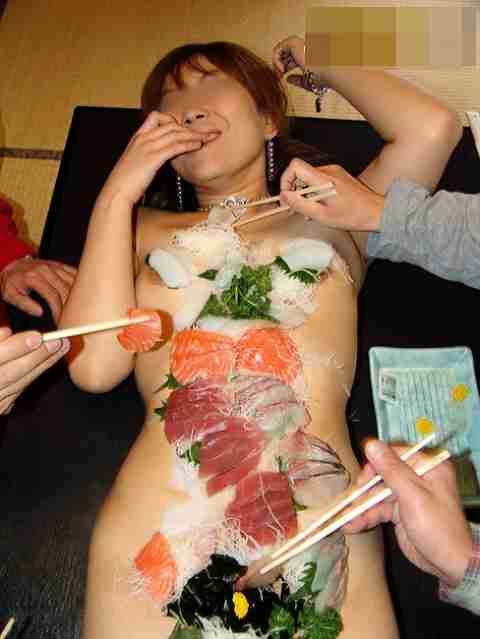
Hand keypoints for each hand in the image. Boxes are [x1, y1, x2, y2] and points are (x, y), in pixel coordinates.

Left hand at [0, 257, 76, 322]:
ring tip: (76, 310)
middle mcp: (46, 269)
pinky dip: (79, 285)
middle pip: (66, 290)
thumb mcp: (10, 295)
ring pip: (73, 282)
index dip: (59, 311)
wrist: (14, 265)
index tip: (60, 321)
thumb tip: (39, 312)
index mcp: (33, 277)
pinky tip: (80, 296)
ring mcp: (55, 266)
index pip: (53, 296)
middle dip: (69, 307)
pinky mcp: (60, 265)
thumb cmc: (12, 282)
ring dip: (77, 297)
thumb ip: (24, 304)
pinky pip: (75, 274)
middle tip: (69, 318)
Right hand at [0, 327, 69, 414]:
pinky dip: (34, 375)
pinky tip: (48, 361)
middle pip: (12, 373)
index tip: (37, 336)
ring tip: (62, 347)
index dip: (17, 347)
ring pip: (19, 384)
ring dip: (43, 365)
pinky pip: (18, 390)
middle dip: (37, 357)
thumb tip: (6, 332)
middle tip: (59, 341)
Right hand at [101, 111, 209, 205]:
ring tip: (207, 138)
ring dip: (194, 135)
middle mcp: (143, 138)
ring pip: (175, 133)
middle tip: (206, 132)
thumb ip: (148, 155)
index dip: (173, 121)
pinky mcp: (153, 158)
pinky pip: (175, 146)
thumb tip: (162, 157)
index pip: (157, 118)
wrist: (117, 191)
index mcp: (138, 137)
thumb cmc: (126, 181)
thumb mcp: (137, 162)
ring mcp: (147, 146)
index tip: (185, 129)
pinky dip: (188, 144)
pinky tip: (198, 146)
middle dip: (190, 128)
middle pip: (171, 125)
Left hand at [272, 36, 326, 92]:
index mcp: (308, 55)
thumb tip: (287, 79)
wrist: (327, 71)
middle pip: (284, 54)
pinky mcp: (293, 42)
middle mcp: (303, 47)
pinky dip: (276, 60)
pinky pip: (277, 49)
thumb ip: (297, 80)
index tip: (282, 78)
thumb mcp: (307, 81)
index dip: (284, 68)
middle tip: (278, 76)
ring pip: (279, 50)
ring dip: (276, 63)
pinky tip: (282, 69)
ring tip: (281, 72)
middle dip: (278, 65)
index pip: (291, 59)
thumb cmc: (322, 78)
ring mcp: (298, 43)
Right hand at [280, 159, 384, 230]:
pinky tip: (320, 205)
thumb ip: (300, 205)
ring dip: (304, 192)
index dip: (286, 180)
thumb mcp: (322, 216)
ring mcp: (334, 171)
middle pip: (300, 172)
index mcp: (324, 179)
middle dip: (294, 190)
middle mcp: (328, 170)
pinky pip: (318, 179)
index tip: (287, 196)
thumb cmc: (353, 216)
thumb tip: (284, 196)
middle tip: (296, 208)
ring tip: (310, 209)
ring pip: (308, 177)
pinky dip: (314, 191)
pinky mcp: (338, 175)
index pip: (295, 166)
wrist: (376, 212)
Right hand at [342, 439, 472, 587]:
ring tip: (343, 519)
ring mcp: (406, 495)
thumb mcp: (413, 496)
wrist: (450, 565)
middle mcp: (416, 477)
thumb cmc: (438, 528)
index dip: (374, 466)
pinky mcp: (399, 512)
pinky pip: (378, 510)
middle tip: (349, 503)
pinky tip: (350, 526)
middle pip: (381, 475)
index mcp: (426, 466)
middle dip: (363, 491)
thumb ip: (391, 470)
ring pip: (376, 495)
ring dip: (360, 508)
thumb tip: (371, 444)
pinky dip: (365, 518)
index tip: (361, 481)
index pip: (393, 455)